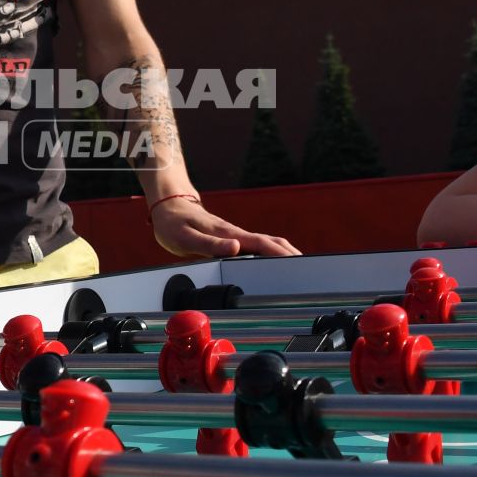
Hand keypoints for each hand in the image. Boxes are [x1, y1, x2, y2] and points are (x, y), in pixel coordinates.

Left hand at [152, 197, 300, 257]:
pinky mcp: (231, 238)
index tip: (296, 263)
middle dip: (290, 255)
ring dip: (283, 254)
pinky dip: (271, 253)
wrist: (169, 206)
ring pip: (266, 243)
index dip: (280, 254)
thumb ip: (209, 245)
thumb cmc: (174, 223)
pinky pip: (256, 246)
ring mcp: (235, 235)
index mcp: (228, 235)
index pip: (261, 244)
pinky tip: (273, 263)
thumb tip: (235, 249)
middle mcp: (235, 234)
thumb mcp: (185, 238)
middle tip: (307, 270)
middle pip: (271, 243)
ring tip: (297, 269)